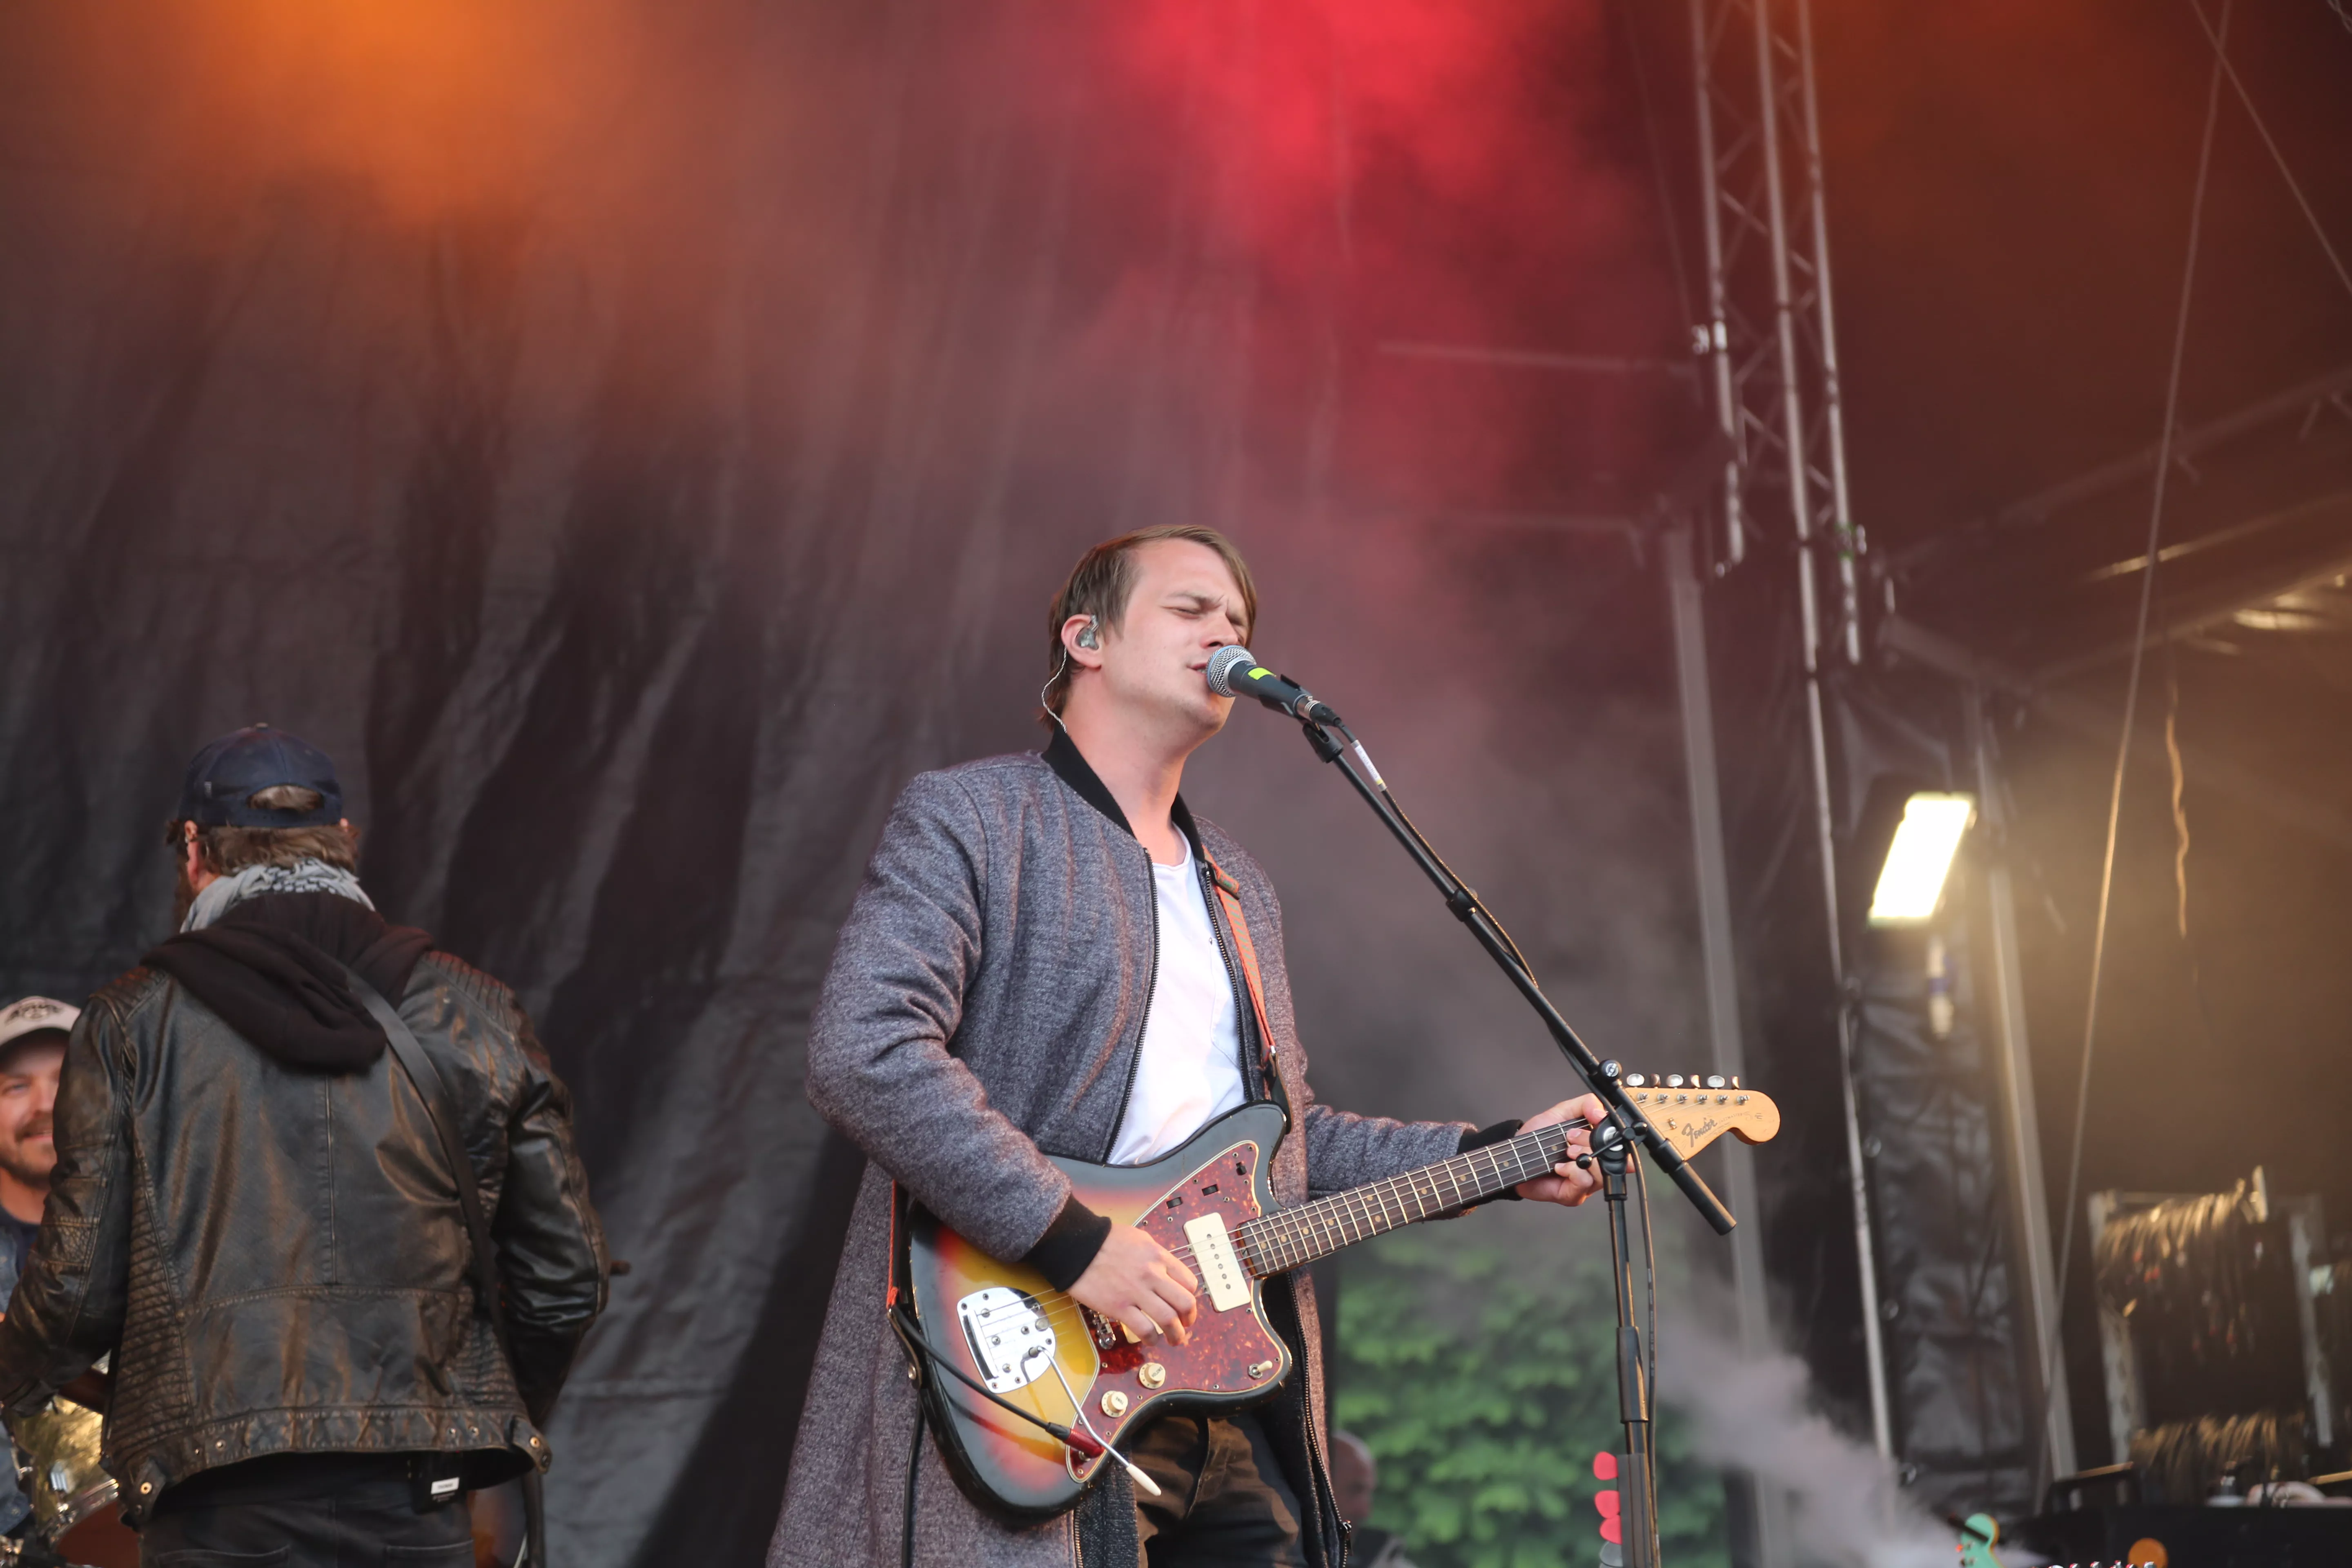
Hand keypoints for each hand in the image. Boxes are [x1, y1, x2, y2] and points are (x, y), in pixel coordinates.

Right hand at [1067, 1226, 1199, 1345]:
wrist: (1078, 1246)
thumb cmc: (1105, 1240)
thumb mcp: (1139, 1239)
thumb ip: (1155, 1256)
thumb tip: (1165, 1272)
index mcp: (1158, 1256)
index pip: (1189, 1282)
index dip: (1191, 1297)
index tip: (1186, 1305)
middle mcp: (1152, 1275)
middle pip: (1185, 1303)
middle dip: (1189, 1319)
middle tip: (1185, 1325)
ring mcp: (1136, 1292)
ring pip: (1168, 1320)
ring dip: (1176, 1334)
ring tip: (1175, 1340)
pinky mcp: (1119, 1307)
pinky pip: (1144, 1329)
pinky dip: (1152, 1338)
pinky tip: (1151, 1340)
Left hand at [1514, 1094, 1605, 1206]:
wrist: (1516, 1156)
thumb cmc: (1538, 1138)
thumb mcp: (1563, 1112)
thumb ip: (1585, 1104)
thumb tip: (1602, 1112)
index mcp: (1597, 1147)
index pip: (1621, 1146)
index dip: (1612, 1135)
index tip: (1593, 1123)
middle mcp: (1595, 1167)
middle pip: (1614, 1160)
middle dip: (1591, 1143)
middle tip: (1571, 1138)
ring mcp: (1586, 1183)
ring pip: (1602, 1173)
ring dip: (1582, 1157)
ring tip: (1566, 1152)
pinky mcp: (1574, 1195)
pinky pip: (1584, 1182)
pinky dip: (1571, 1170)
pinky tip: (1559, 1166)